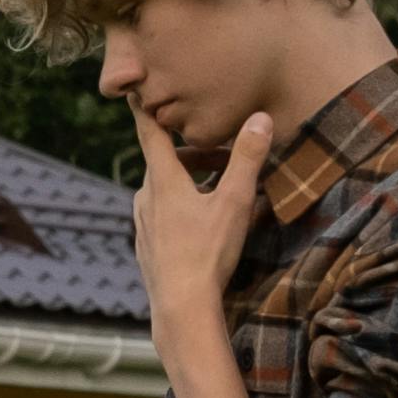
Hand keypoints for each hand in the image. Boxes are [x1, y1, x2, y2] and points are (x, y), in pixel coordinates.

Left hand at [133, 105, 274, 364]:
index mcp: (162, 180)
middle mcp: (145, 197)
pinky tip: (202, 223)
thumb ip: (247, 158)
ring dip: (190, 182)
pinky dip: (181, 207)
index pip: (151, 133)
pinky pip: (162, 215)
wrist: (180, 307)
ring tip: (220, 189)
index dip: (146, 110)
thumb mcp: (234, 201)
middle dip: (195, 154)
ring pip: (164, 190)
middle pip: (166, 162)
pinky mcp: (147, 246)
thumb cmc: (208, 253)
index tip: (136, 90)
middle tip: (227, 157)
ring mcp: (143, 224)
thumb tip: (261, 117)